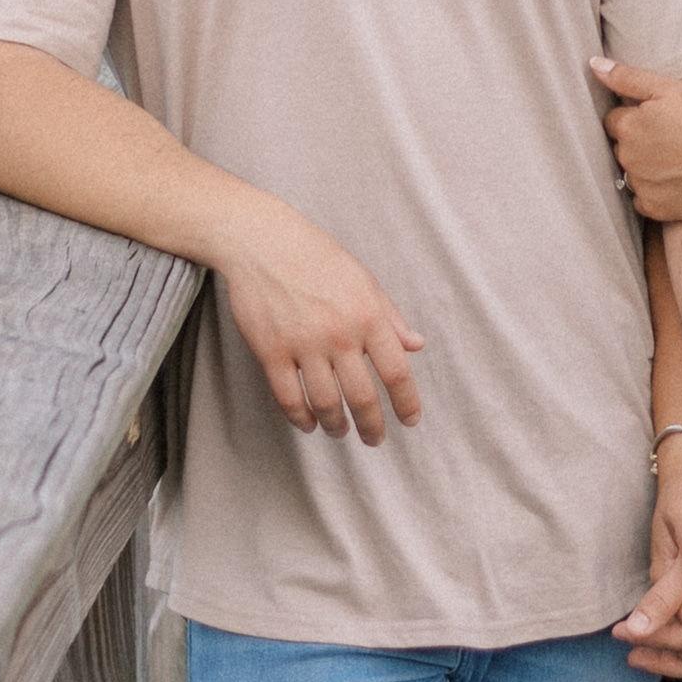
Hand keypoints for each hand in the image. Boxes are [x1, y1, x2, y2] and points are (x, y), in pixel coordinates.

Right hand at [219, 210, 426, 443]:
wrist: (264, 242)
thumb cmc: (318, 257)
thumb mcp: (364, 280)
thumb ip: (390, 317)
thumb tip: (416, 345)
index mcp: (368, 316)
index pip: (396, 372)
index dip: (406, 403)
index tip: (409, 421)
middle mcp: (339, 335)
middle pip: (362, 397)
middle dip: (372, 426)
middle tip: (374, 439)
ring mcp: (303, 345)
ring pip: (325, 403)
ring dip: (336, 425)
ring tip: (340, 431)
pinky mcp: (270, 352)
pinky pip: (288, 398)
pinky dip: (300, 418)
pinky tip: (308, 423)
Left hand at [593, 48, 681, 225]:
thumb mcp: (670, 89)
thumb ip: (628, 77)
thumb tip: (593, 65)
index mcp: (628, 127)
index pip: (614, 120)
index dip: (635, 117)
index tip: (657, 120)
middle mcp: (627, 158)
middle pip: (622, 147)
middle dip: (638, 142)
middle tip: (670, 139)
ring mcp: (639, 186)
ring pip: (632, 173)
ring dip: (645, 167)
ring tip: (675, 161)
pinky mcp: (653, 208)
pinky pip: (642, 200)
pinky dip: (654, 192)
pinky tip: (674, 183)